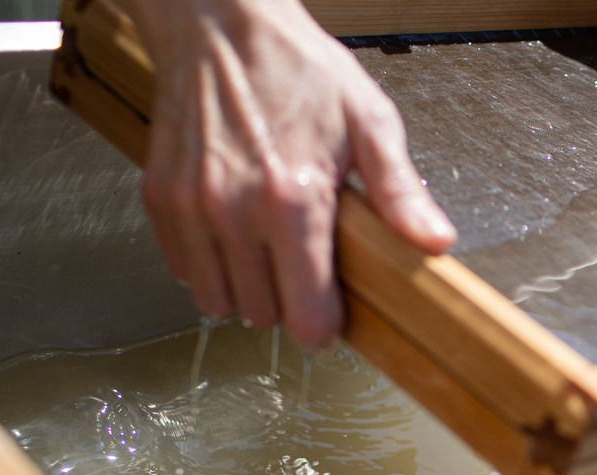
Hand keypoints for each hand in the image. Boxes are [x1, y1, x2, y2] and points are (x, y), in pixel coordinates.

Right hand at [114, 0, 456, 349]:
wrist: (220, 22)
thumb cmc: (296, 67)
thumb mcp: (368, 121)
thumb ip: (399, 191)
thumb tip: (435, 241)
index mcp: (291, 199)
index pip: (306, 317)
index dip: (326, 322)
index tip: (333, 308)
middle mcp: (234, 211)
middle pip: (264, 315)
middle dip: (288, 301)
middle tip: (305, 261)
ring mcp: (191, 208)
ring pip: (219, 301)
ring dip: (247, 288)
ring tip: (268, 247)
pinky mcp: (161, 200)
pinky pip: (184, 271)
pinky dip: (210, 264)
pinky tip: (235, 232)